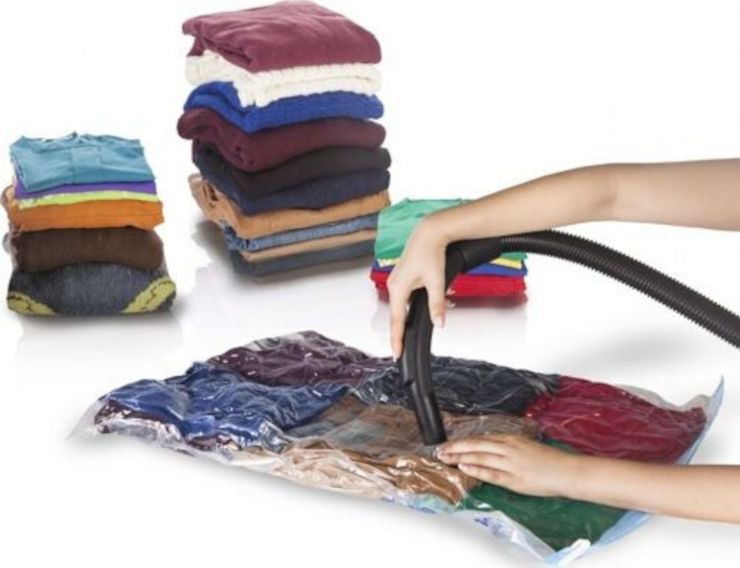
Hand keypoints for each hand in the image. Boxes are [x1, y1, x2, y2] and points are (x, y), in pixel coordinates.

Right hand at [388, 216, 448, 359]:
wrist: (430, 232)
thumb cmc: (430, 252)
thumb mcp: (437, 281)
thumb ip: (437, 305)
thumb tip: (439, 323)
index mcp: (398, 288)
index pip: (397, 321)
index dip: (397, 339)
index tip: (395, 353)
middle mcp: (395, 285)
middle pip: (399, 315)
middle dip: (406, 330)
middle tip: (403, 348)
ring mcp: (398, 281)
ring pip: (407, 305)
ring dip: (421, 310)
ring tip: (440, 308)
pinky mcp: (404, 276)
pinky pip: (410, 295)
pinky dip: (422, 299)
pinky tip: (441, 295)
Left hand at [437, 434, 579, 496]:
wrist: (566, 471)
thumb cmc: (549, 460)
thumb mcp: (525, 447)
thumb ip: (508, 447)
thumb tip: (490, 449)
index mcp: (511, 440)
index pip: (480, 438)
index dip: (462, 441)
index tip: (448, 444)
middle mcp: (508, 448)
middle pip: (476, 445)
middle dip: (455, 447)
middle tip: (439, 450)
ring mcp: (510, 463)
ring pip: (480, 456)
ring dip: (460, 456)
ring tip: (445, 458)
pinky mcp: (514, 478)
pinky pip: (491, 472)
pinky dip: (476, 469)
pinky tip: (464, 467)